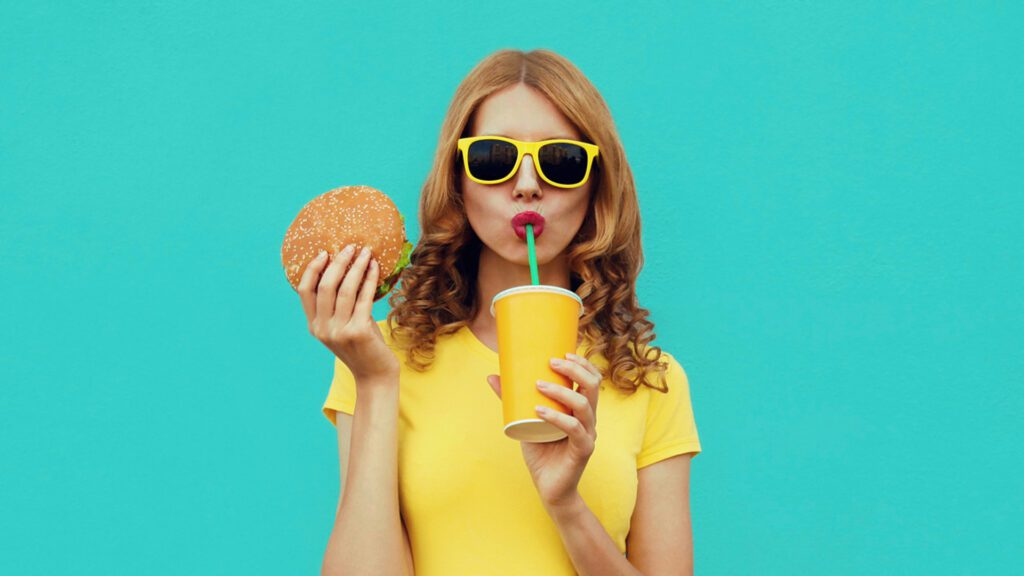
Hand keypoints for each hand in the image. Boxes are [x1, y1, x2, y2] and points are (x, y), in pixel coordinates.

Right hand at [298, 245, 398, 386]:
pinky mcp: (358, 332)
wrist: (375, 375)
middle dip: (338, 262)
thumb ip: (340, 306)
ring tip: (366, 252)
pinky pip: (364, 298)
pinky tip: (375, 268)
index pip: (305, 291)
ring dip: (356, 267)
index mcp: (314, 326)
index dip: (312, 269)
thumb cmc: (363, 347)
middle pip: (325, 286)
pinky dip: (370, 280)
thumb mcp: (343, 327)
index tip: (324, 253)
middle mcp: (323, 329)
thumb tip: (349, 269)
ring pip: (345, 290)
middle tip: (350, 247)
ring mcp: (339, 331)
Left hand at [486, 353, 602, 510]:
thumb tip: (492, 376)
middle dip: (574, 370)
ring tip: (539, 385)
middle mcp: (589, 419)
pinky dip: (557, 418)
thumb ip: (512, 399)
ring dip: (562, 391)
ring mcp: (588, 434)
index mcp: (581, 409)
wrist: (549, 489)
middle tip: (551, 362)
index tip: (563, 352)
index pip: (592, 379)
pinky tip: (539, 411)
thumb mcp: (524, 420)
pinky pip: (575, 430)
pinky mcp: (582, 450)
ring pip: (585, 405)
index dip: (582, 363)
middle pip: (593, 386)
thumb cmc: (540, 452)